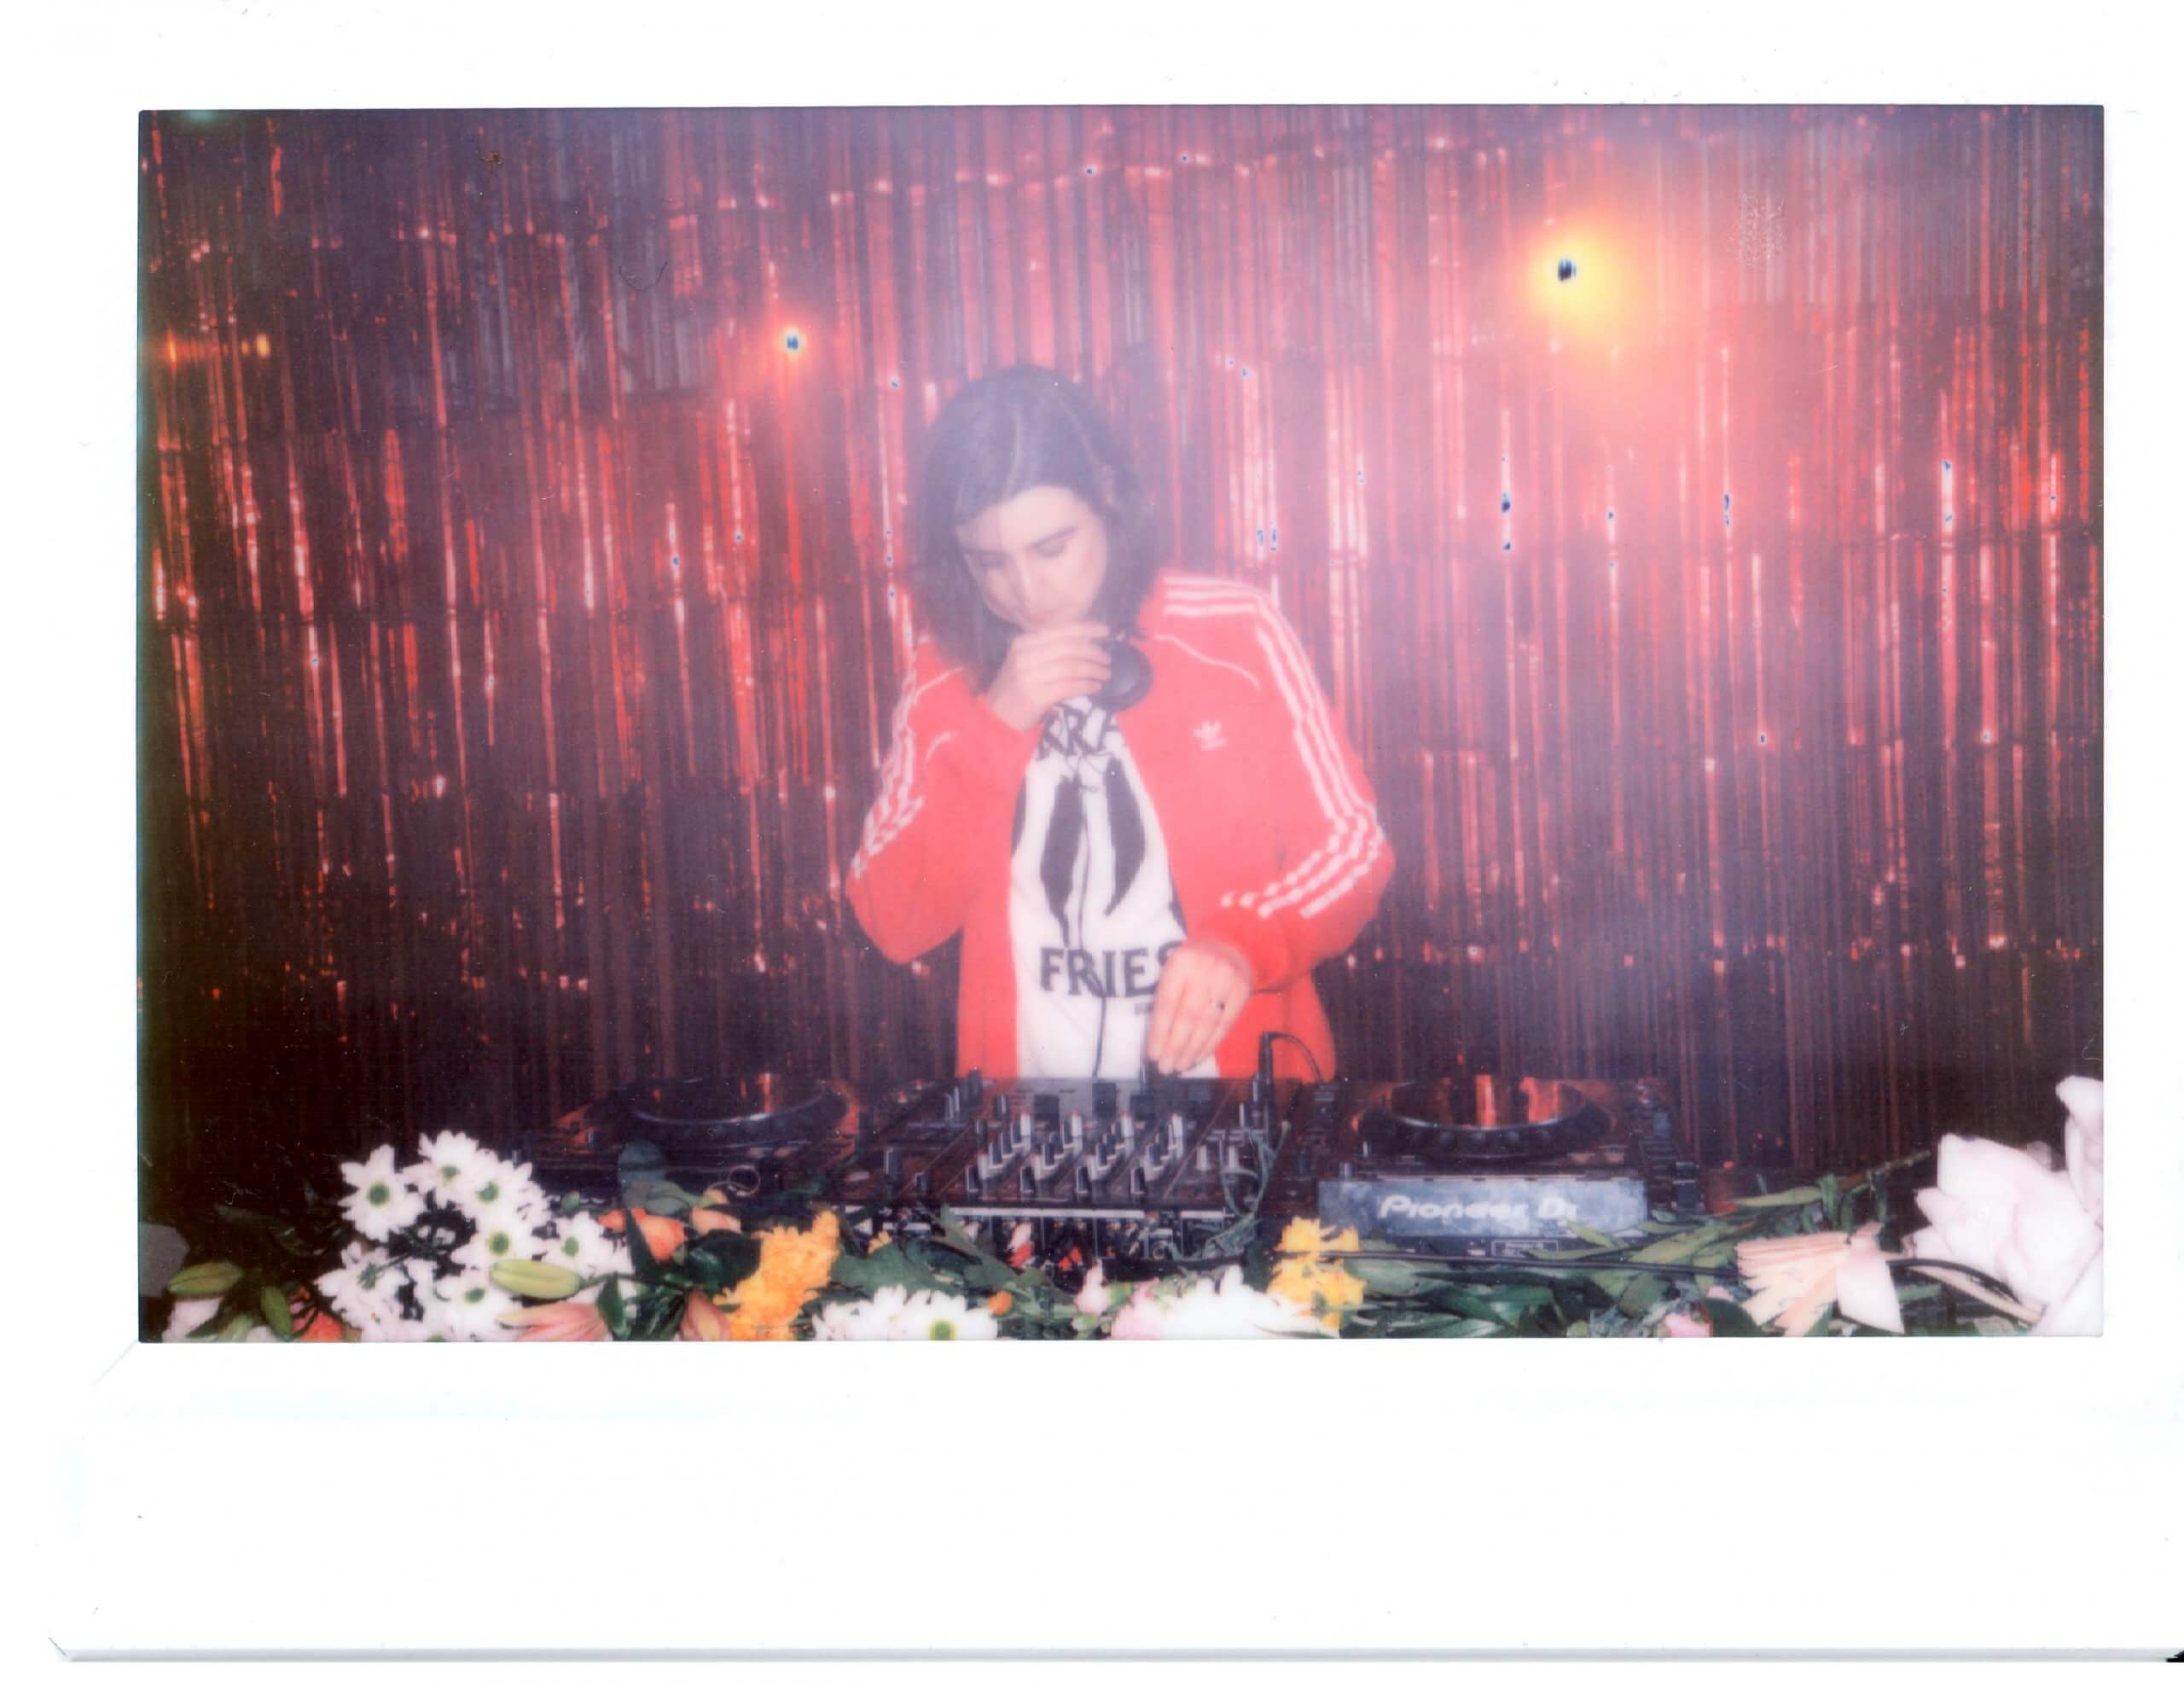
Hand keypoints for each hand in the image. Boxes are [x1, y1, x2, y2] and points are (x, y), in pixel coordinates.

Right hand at [982, 622, 1110, 730]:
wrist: (995, 718)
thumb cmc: (1014, 690)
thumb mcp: (1025, 662)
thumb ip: (1047, 650)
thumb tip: (1083, 642)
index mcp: (1023, 643)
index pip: (1060, 631)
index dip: (1086, 629)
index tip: (1105, 631)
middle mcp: (1025, 656)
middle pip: (1069, 647)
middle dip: (1093, 651)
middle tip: (1107, 659)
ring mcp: (1029, 676)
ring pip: (1072, 666)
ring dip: (1094, 669)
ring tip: (1105, 674)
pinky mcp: (1036, 697)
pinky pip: (1069, 686)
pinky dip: (1086, 685)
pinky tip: (1096, 687)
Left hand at [1145, 938, 1251, 1074]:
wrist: (1233, 944)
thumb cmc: (1194, 962)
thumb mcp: (1175, 968)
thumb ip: (1166, 996)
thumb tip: (1156, 1037)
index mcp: (1181, 963)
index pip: (1168, 1003)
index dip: (1159, 1032)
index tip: (1153, 1055)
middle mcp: (1204, 972)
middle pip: (1188, 1017)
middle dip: (1175, 1046)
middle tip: (1166, 1067)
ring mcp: (1226, 983)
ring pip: (1207, 1024)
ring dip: (1192, 1050)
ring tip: (1180, 1066)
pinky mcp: (1242, 995)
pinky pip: (1224, 1026)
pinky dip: (1209, 1045)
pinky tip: (1198, 1057)